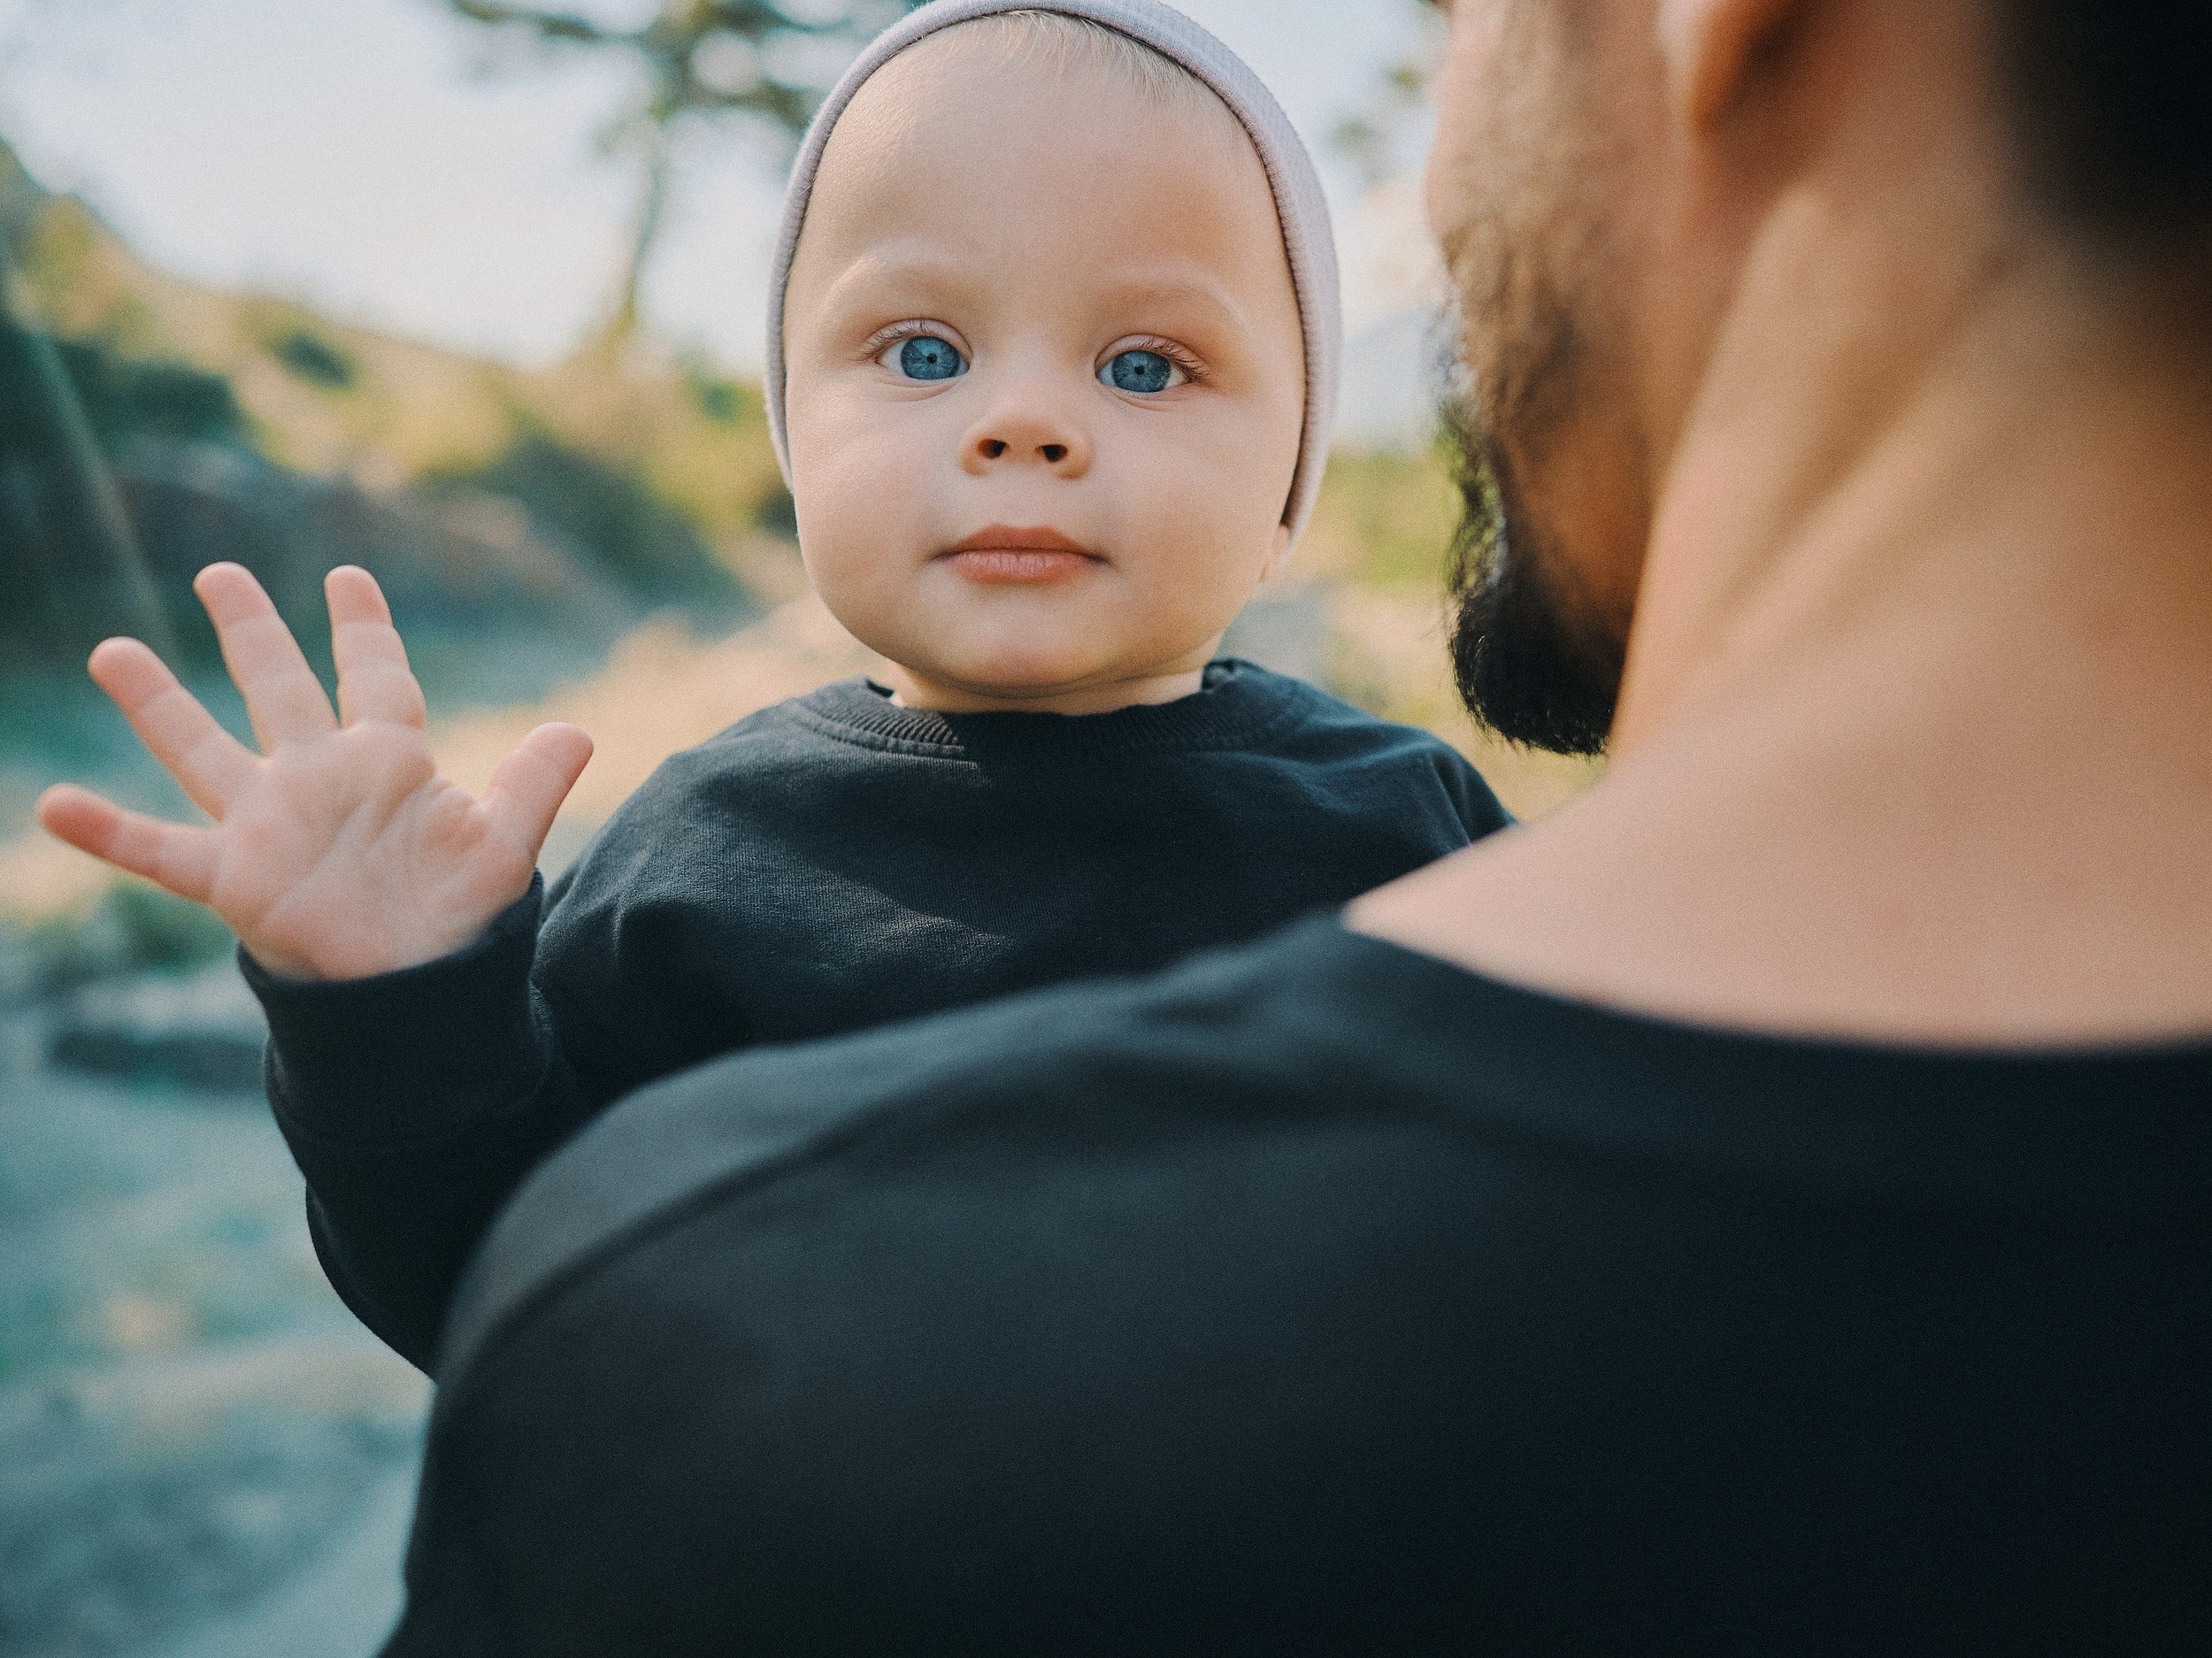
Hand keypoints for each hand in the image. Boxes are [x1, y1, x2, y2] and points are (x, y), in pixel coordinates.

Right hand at [36, 562, 591, 981]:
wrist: (423, 993)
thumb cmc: (463, 921)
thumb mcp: (505, 848)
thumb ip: (532, 786)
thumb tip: (578, 730)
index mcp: (390, 764)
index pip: (376, 678)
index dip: (363, 629)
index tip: (346, 577)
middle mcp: (321, 780)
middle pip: (280, 689)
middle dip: (253, 633)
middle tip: (221, 574)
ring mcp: (271, 824)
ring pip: (204, 749)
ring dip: (159, 704)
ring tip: (112, 651)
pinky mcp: (237, 878)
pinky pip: (163, 850)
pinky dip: (111, 831)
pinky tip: (55, 805)